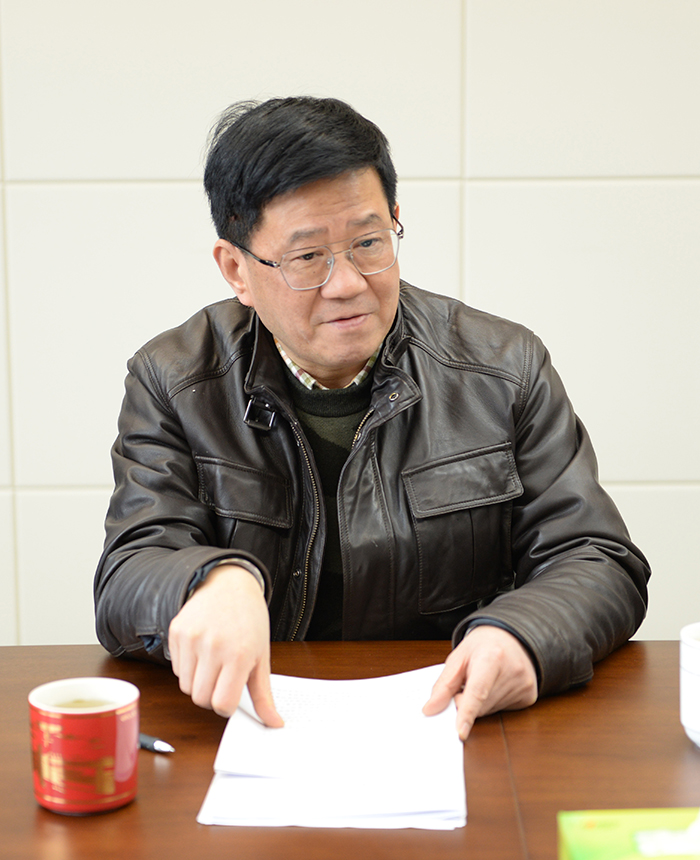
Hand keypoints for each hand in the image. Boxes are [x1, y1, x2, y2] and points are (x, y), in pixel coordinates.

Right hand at [168, 564, 283, 726]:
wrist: (230, 584)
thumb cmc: (250, 620)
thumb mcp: (262, 656)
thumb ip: (263, 694)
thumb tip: (274, 724)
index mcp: (239, 654)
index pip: (221, 704)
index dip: (226, 706)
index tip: (231, 696)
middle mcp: (213, 646)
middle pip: (201, 699)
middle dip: (212, 696)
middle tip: (223, 679)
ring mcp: (192, 638)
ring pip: (186, 687)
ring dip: (199, 683)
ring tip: (213, 663)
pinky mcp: (177, 631)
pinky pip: (176, 669)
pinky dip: (188, 668)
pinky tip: (202, 651)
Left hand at [422, 625, 537, 740]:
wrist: (512, 637)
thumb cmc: (483, 646)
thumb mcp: (459, 657)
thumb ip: (443, 684)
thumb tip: (430, 709)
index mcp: (492, 656)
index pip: (477, 691)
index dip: (467, 713)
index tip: (460, 732)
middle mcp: (512, 671)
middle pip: (481, 705)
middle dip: (466, 702)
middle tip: (466, 684)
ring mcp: (524, 684)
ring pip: (490, 711)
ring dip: (480, 703)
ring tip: (485, 680)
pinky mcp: (529, 695)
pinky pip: (503, 711)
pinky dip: (493, 703)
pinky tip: (497, 685)